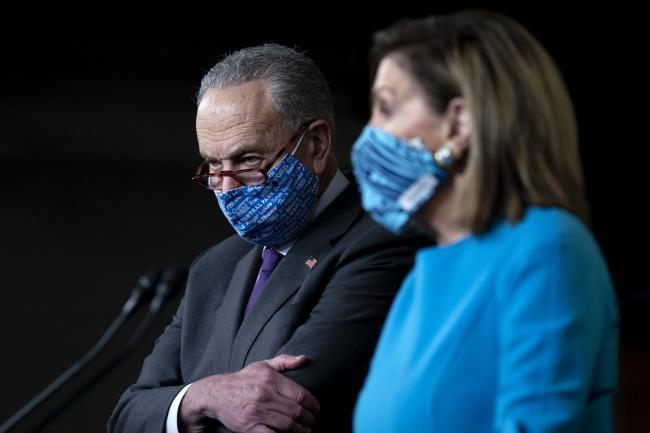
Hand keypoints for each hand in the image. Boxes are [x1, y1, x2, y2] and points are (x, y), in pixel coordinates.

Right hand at [179, 354, 319, 432]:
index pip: (300, 394)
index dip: (313, 404)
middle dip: (309, 419)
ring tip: (306, 430)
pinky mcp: (250, 427)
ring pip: (287, 425)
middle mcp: (264, 395)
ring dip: (301, 430)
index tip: (317, 408)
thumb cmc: (244, 379)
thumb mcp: (262, 365)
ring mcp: (257, 412)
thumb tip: (304, 359)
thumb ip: (284, 361)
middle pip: (296, 411)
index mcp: (270, 379)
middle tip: (313, 421)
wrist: (216, 394)